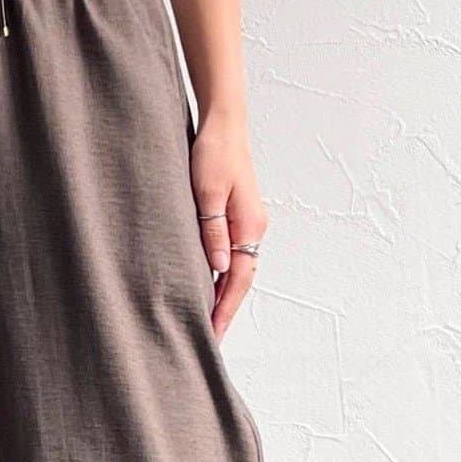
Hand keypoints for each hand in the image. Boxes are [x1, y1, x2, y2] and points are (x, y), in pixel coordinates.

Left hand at [191, 112, 267, 340]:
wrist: (224, 122)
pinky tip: (210, 284)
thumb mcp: (207, 193)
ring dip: (225, 295)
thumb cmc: (213, 152)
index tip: (213, 334)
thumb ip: (212, 232)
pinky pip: (232, 254)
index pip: (237, 280)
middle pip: (241, 280)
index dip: (225, 309)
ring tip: (208, 319)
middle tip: (210, 338)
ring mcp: (247, 222)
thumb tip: (220, 269)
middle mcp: (253, 228)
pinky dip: (222, 275)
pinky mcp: (237, 215)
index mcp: (249, 226)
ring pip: (238, 269)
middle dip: (226, 310)